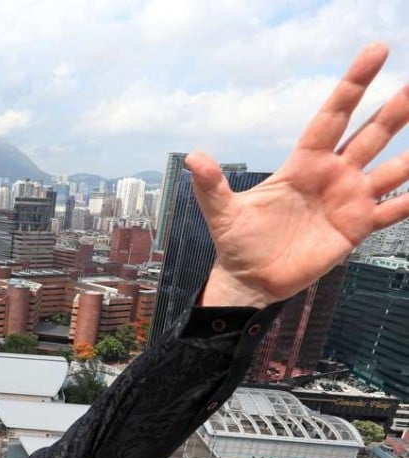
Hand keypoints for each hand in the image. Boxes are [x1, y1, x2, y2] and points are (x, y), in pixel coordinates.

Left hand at [190, 43, 408, 307]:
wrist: (250, 280)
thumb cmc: (236, 242)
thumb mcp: (221, 212)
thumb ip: (211, 184)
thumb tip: (193, 157)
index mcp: (303, 164)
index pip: (333, 116)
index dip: (353, 85)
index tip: (376, 53)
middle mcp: (331, 175)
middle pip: (370, 135)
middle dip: (395, 109)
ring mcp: (347, 200)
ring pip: (390, 169)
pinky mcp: (356, 227)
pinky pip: (392, 210)